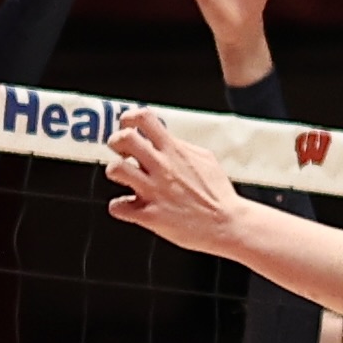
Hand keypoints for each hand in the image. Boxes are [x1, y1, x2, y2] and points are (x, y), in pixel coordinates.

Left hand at [107, 107, 247, 256]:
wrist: (227, 224)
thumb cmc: (217, 193)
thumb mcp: (205, 158)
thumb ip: (181, 146)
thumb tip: (166, 139)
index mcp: (175, 150)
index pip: (144, 118)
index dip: (129, 119)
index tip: (128, 126)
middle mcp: (162, 167)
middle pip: (123, 138)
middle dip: (116, 142)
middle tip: (122, 152)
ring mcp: (154, 191)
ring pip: (115, 169)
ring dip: (115, 171)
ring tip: (125, 178)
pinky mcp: (149, 215)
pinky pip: (117, 207)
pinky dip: (120, 207)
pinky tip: (131, 207)